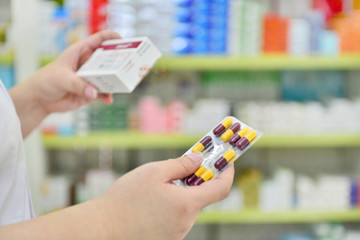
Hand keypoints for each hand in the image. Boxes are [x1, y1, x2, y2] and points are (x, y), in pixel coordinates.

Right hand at [0, 153, 233, 239]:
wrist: (102, 228)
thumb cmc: (126, 198)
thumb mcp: (154, 172)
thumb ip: (181, 164)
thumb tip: (199, 159)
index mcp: (187, 204)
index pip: (221, 188)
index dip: (228, 172)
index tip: (228, 160)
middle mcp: (186, 222)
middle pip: (203, 196)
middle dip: (200, 179)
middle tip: (189, 164)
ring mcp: (177, 232)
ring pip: (189, 206)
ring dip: (185, 192)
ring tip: (164, 183)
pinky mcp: (166, 237)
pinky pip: (178, 217)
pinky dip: (175, 204)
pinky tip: (156, 199)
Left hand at [29, 30, 120, 112]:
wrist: (40, 100)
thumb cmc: (46, 81)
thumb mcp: (61, 79)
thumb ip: (78, 85)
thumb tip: (94, 92)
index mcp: (80, 51)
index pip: (99, 39)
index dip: (112, 38)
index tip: (124, 41)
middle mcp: (88, 63)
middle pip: (108, 59)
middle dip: (118, 62)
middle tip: (127, 67)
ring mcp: (91, 78)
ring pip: (108, 77)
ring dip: (115, 82)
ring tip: (120, 86)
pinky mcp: (91, 91)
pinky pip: (104, 93)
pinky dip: (108, 96)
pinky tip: (108, 100)